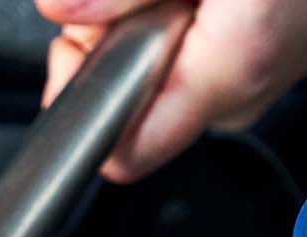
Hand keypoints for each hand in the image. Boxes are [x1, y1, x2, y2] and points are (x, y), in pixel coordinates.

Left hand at [37, 0, 306, 182]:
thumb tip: (59, 10)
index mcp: (228, 71)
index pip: (118, 152)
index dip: (79, 99)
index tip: (76, 46)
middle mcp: (235, 98)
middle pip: (123, 104)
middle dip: (108, 43)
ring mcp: (244, 91)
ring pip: (147, 79)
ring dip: (140, 27)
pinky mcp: (247, 74)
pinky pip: (180, 62)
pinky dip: (172, 25)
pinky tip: (198, 1)